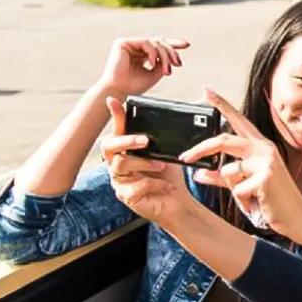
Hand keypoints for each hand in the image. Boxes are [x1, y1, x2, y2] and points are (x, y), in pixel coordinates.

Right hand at [97, 37, 188, 96]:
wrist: (119, 91)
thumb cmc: (134, 86)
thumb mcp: (155, 74)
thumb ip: (164, 63)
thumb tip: (173, 55)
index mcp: (142, 55)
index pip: (159, 46)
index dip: (173, 44)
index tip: (187, 45)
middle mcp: (135, 48)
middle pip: (159, 42)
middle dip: (171, 52)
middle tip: (178, 63)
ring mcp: (129, 44)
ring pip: (155, 42)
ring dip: (165, 56)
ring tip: (166, 70)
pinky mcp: (122, 42)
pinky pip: (146, 42)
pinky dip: (153, 53)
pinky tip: (153, 63)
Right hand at [103, 97, 191, 227]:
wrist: (177, 201)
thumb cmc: (170, 175)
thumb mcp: (169, 151)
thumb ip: (167, 134)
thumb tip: (193, 106)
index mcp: (126, 149)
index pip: (117, 129)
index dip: (115, 115)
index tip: (113, 100)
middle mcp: (117, 163)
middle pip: (108, 146)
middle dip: (126, 140)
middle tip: (145, 140)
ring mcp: (119, 180)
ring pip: (121, 165)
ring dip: (144, 163)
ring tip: (162, 165)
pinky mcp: (126, 197)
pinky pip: (133, 187)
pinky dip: (153, 183)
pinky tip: (165, 185)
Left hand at [181, 88, 301, 235]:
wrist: (296, 217)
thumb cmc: (272, 200)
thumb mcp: (243, 184)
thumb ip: (221, 176)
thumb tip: (198, 171)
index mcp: (260, 146)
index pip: (238, 120)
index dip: (221, 104)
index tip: (206, 90)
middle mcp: (264, 148)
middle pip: (223, 140)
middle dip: (200, 148)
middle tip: (184, 157)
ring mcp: (266, 161)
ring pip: (227, 171)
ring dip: (234, 190)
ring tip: (252, 198)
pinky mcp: (265, 176)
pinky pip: (236, 189)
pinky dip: (243, 201)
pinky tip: (258, 203)